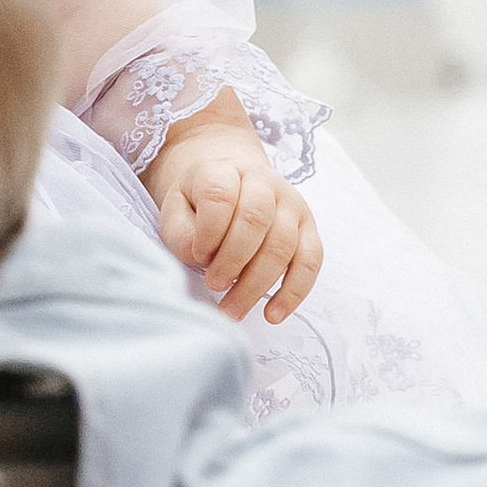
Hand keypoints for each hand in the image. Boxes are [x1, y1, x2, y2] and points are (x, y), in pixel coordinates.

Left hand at [149, 113, 324, 323]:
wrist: (231, 183)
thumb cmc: (198, 204)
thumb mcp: (176, 209)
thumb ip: (181, 231)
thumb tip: (202, 258)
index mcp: (224, 170)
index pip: (220, 195)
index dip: (208, 230)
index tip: (197, 256)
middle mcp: (264, 182)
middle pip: (256, 219)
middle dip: (233, 260)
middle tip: (214, 286)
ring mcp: (291, 204)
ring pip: (283, 244)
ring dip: (257, 283)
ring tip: (233, 309)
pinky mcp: (308, 229)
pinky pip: (310, 261)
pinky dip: (293, 292)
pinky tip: (272, 315)